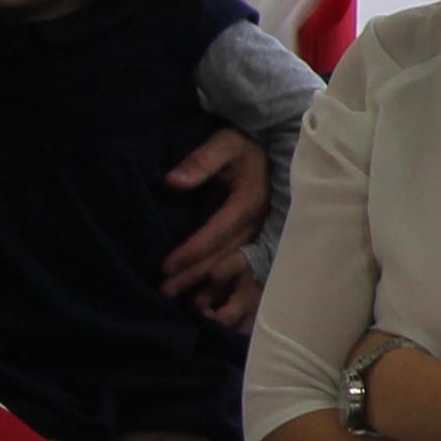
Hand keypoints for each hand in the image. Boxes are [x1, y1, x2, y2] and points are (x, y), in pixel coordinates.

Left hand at [159, 128, 270, 299]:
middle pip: (222, 255)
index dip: (191, 252)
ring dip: (206, 280)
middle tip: (166, 290)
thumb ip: (201, 161)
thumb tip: (172, 181)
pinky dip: (221, 275)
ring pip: (231, 262)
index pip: (215, 234)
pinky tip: (206, 288)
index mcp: (247, 202)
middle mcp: (255, 221)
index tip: (166, 266)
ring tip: (183, 297)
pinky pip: (239, 259)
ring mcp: (259, 229)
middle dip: (193, 274)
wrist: (275, 144)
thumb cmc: (246, 144)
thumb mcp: (225, 143)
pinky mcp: (257, 231)